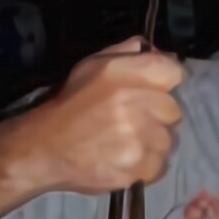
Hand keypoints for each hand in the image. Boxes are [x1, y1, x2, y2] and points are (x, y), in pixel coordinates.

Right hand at [21, 38, 185, 195]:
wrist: (44, 148)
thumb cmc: (71, 104)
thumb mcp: (92, 65)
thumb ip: (127, 52)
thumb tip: (159, 50)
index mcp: (122, 73)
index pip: (174, 72)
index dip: (166, 82)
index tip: (154, 91)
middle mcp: (134, 103)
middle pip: (173, 110)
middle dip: (157, 115)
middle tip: (134, 120)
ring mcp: (137, 138)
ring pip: (166, 140)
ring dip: (152, 142)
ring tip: (126, 143)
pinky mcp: (137, 167)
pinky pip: (158, 166)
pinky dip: (145, 165)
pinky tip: (124, 160)